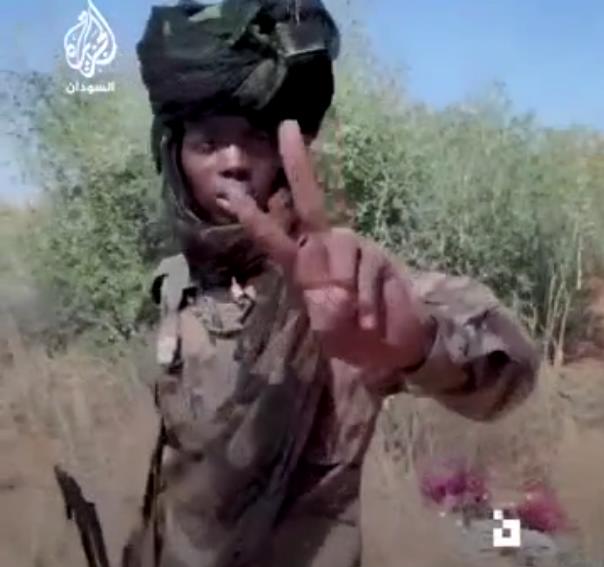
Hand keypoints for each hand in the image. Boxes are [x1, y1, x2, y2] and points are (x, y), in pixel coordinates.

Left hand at [218, 120, 433, 371]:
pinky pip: (368, 269)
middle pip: (309, 201)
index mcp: (303, 266)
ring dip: (344, 285)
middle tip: (287, 127)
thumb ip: (326, 310)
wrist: (392, 347)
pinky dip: (365, 300)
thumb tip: (336, 292)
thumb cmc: (352, 338)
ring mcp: (355, 249)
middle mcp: (326, 248)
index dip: (253, 216)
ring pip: (342, 246)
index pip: (274, 237)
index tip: (229, 192)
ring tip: (352, 319)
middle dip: (298, 164)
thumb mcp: (329, 329)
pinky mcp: (380, 258)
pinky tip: (368, 319)